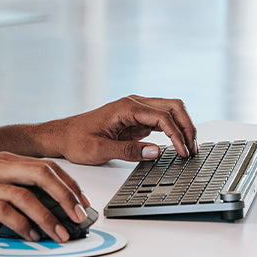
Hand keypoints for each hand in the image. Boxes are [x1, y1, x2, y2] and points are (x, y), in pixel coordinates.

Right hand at [0, 152, 90, 242]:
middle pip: (42, 174)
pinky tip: (32, 236)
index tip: (82, 202)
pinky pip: (6, 212)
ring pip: (27, 195)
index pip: (47, 166)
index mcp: (5, 159)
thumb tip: (53, 207)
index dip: (69, 184)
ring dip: (48, 217)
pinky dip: (24, 226)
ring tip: (60, 234)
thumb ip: (17, 187)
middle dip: (66, 196)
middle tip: (78, 216)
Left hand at [46, 95, 197, 164]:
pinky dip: (174, 131)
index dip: (177, 134)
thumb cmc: (76, 140)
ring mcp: (136, 111)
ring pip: (170, 111)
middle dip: (187, 126)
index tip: (184, 152)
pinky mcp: (136, 120)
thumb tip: (156, 151)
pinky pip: (162, 121)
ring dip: (183, 127)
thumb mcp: (99, 150)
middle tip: (193, 149)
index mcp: (126, 107)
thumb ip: (128, 151)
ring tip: (190, 149)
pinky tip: (179, 146)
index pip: (162, 116)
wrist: (62, 136)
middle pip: (172, 107)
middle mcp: (134, 104)